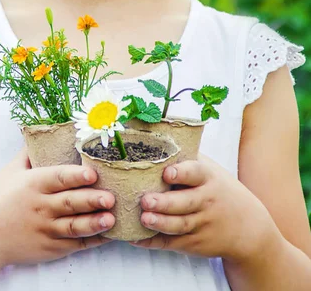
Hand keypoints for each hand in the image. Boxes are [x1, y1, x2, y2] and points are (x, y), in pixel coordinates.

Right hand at [0, 146, 115, 268]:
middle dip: (91, 200)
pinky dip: (90, 240)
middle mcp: (40, 207)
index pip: (58, 178)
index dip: (76, 176)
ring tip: (111, 219)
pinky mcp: (49, 248)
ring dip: (94, 223)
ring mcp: (45, 230)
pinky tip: (106, 235)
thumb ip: (29, 153)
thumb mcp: (10, 171)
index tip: (93, 174)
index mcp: (32, 184)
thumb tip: (44, 131)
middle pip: (69, 203)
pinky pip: (73, 244)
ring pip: (73, 226)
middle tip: (111, 197)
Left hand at [129, 153, 274, 261]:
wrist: (248, 227)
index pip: (195, 173)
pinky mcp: (195, 243)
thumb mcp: (210, 170)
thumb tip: (154, 139)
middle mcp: (206, 201)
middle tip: (146, 200)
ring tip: (143, 218)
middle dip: (165, 203)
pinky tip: (135, 238)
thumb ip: (187, 158)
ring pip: (179, 225)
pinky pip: (172, 243)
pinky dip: (153, 242)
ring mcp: (201, 224)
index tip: (167, 172)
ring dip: (160, 223)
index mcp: (208, 178)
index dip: (182, 173)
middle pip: (185, 203)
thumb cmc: (220, 190)